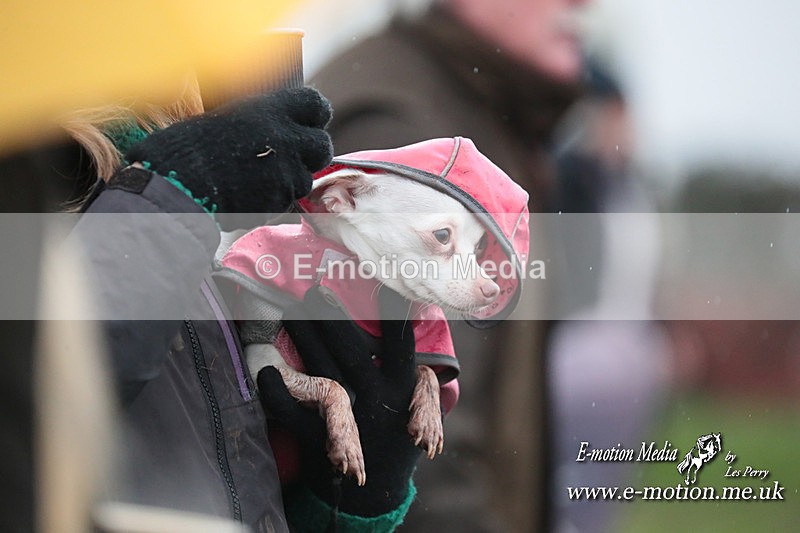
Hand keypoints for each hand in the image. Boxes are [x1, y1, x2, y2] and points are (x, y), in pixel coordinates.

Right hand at [125, 87, 332, 215]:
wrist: (173, 188)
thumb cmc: (183, 150)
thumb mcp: (221, 118)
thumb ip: (256, 121)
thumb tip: (270, 125)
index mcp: (269, 110)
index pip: (316, 104)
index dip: (314, 116)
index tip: (308, 123)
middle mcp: (285, 139)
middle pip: (322, 146)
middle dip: (310, 153)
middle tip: (290, 158)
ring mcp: (286, 173)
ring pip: (305, 179)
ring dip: (290, 181)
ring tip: (257, 181)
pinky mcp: (280, 202)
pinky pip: (288, 203)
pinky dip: (274, 203)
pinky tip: (248, 198)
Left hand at [257, 286, 423, 516]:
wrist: (375, 495)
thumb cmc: (399, 440)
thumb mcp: (423, 411)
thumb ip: (420, 378)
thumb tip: (418, 333)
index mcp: (403, 389)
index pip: (400, 342)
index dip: (392, 311)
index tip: (381, 280)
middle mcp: (376, 400)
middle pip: (350, 350)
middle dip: (332, 317)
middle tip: (315, 288)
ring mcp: (347, 420)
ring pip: (321, 370)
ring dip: (304, 338)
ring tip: (290, 310)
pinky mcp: (319, 439)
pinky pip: (295, 413)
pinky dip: (278, 394)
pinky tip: (267, 369)